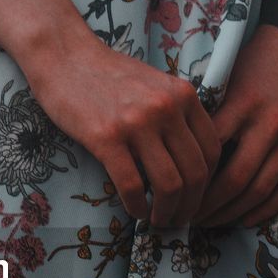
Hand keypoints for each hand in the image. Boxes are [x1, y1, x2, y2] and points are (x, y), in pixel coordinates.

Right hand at [22, 38, 220, 226]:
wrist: (66, 57)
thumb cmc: (109, 75)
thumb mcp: (156, 86)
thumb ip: (178, 115)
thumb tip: (192, 163)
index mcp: (183, 96)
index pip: (212, 151)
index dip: (209, 184)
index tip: (196, 198)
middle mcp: (166, 108)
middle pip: (195, 173)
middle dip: (191, 205)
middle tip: (180, 219)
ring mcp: (137, 123)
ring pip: (169, 184)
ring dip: (167, 212)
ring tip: (159, 220)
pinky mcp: (106, 137)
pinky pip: (132, 185)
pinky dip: (137, 207)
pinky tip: (136, 212)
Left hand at [193, 25, 277, 226]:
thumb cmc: (250, 64)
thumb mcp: (222, 82)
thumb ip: (206, 118)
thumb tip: (173, 156)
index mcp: (242, 105)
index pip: (210, 152)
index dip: (189, 179)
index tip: (169, 193)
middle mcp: (270, 124)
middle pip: (235, 178)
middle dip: (207, 205)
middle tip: (185, 217)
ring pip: (260, 190)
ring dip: (231, 213)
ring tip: (208, 222)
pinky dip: (264, 210)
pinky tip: (242, 220)